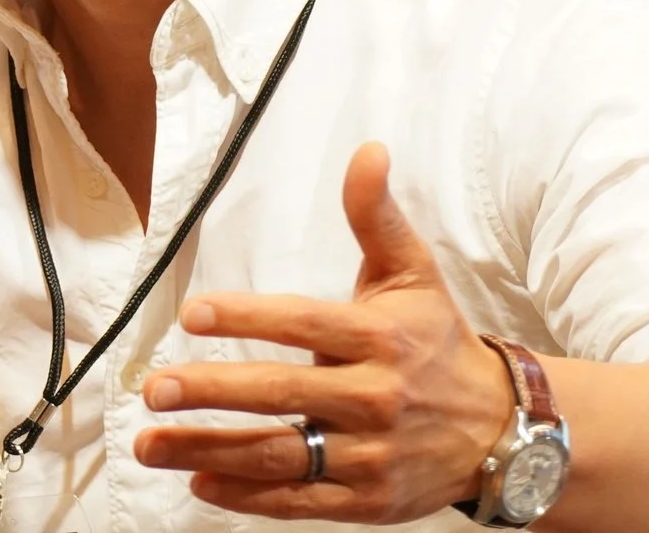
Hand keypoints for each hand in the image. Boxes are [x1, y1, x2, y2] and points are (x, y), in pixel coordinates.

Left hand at [132, 142, 514, 522]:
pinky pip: (298, 501)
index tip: (192, 313)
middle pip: (281, 394)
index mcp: (380, 336)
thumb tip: (367, 150)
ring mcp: (370, 454)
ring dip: (208, 451)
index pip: (303, 323)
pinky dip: (246, 496)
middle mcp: (374, 396)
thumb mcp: (414, 272)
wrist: (500, 429)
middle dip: (211, 392)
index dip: (247, 317)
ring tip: (149, 444)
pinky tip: (199, 482)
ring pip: (279, 455)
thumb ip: (376, 215)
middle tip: (153, 388)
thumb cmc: (440, 340)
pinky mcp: (367, 500)